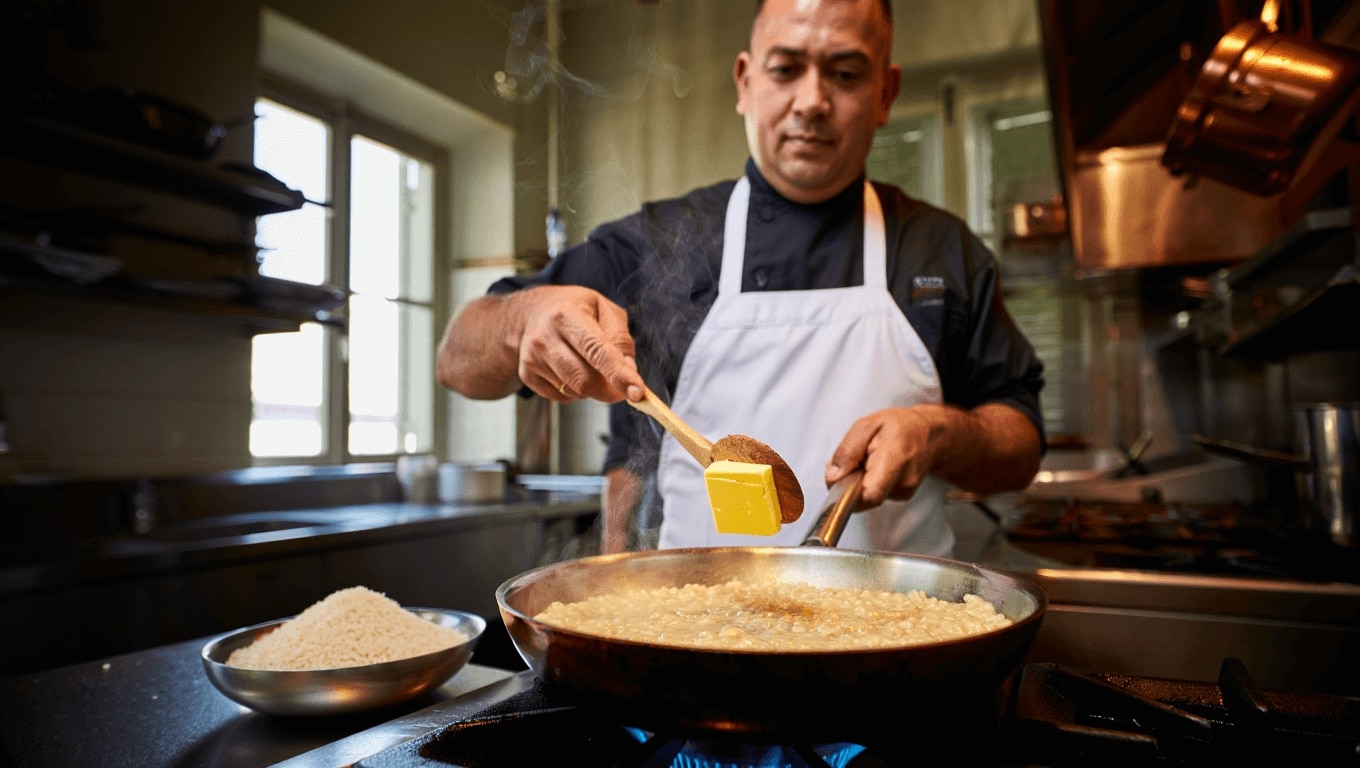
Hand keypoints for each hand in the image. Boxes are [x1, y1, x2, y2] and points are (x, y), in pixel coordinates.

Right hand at [515, 285, 644, 403]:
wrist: (535, 311)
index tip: (637, 393)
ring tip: (589, 364)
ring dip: (592, 388)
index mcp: (566, 314)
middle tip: (620, 384)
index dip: (619, 374)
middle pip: (584, 380)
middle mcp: (544, 336)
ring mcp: (532, 357)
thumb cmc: (576, 308)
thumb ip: (621, 338)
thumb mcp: (605, 309)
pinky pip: (561, 397)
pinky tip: (572, 369)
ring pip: (574, 391)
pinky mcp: (527, 374)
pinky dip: (574, 391)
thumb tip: (629, 371)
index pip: (597, 351)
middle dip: (609, 389)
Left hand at [824, 407, 943, 507]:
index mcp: (895, 459)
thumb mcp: (866, 426)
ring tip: (868, 459)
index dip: (848, 493)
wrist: (929, 434)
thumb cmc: (900, 426)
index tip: (839, 477)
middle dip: (850, 482)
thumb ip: (847, 451)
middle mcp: (903, 481)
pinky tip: (877, 466)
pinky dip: (869, 482)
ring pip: (868, 496)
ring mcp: (904, 492)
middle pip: (865, 497)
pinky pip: (876, 494)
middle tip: (854, 460)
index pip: (870, 494)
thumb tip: (833, 477)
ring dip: (860, 481)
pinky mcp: (902, 496)